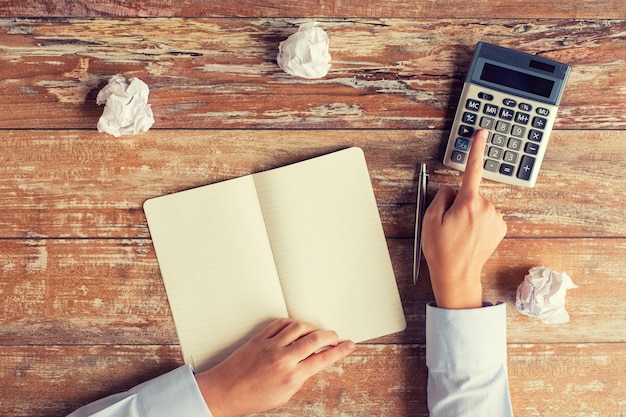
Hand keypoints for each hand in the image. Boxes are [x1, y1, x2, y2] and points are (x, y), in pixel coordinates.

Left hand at [195, 318, 354, 416]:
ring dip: (312, 327)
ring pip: (299, 326)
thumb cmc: (252, 398)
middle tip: (335, 337)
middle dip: (330, 335)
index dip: (340, 350)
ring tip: (316, 332)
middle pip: (316, 338)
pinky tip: (296, 327)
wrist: (224, 392)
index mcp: (292, 376)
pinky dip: (292, 323)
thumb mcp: (284, 394)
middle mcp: (283, 358)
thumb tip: (314, 362)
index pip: (324, 358)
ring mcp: (270, 345)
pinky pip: (280, 323)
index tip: (349, 345)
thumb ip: (301, 377)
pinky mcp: (259, 338)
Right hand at [422, 129, 506, 308]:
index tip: (481, 133)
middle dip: (459, 203)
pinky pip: (485, 215)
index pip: (472, 169)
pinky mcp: (500, 227)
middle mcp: (486, 207)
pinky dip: (477, 222)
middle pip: (469, 193)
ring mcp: (495, 218)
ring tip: (459, 233)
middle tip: (449, 224)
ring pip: (478, 205)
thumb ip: (441, 197)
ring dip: (468, 214)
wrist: (457, 275)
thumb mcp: (430, 219)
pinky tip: (469, 236)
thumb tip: (451, 189)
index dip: (476, 148)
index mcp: (468, 202)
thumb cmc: (442, 250)